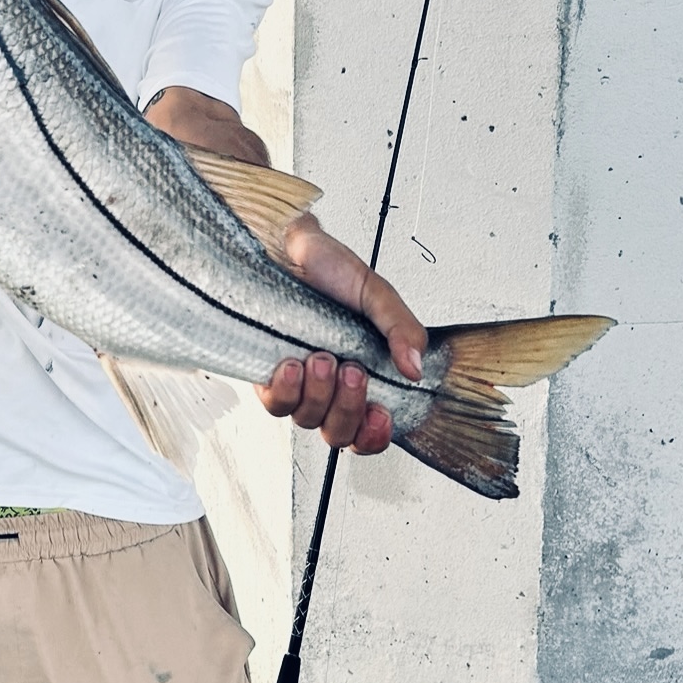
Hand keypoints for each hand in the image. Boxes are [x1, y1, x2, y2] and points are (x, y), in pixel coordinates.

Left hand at [256, 219, 425, 452]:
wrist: (288, 246)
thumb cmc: (331, 270)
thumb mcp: (377, 296)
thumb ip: (401, 329)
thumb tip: (416, 368)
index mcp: (363, 376)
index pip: (369, 431)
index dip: (374, 436)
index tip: (381, 414)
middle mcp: (329, 387)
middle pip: (339, 434)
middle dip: (348, 410)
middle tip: (353, 371)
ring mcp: (298, 384)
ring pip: (307, 420)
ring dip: (319, 395)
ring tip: (322, 357)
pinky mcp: (267, 374)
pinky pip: (275, 403)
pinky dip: (286, 390)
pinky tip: (293, 364)